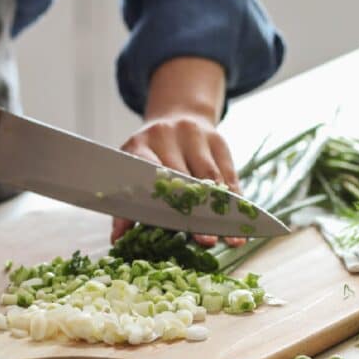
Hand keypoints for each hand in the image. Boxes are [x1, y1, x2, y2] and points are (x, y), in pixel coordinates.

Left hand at [117, 113, 244, 247]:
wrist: (176, 117)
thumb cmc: (149, 156)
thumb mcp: (131, 175)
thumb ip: (124, 208)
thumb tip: (117, 240)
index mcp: (139, 146)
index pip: (151, 177)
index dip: (163, 204)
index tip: (173, 228)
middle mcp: (167, 135)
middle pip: (183, 179)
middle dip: (195, 213)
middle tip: (205, 241)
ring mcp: (195, 135)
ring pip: (210, 177)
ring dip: (221, 210)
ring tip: (229, 237)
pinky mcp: (218, 141)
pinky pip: (229, 175)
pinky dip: (236, 201)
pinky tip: (240, 222)